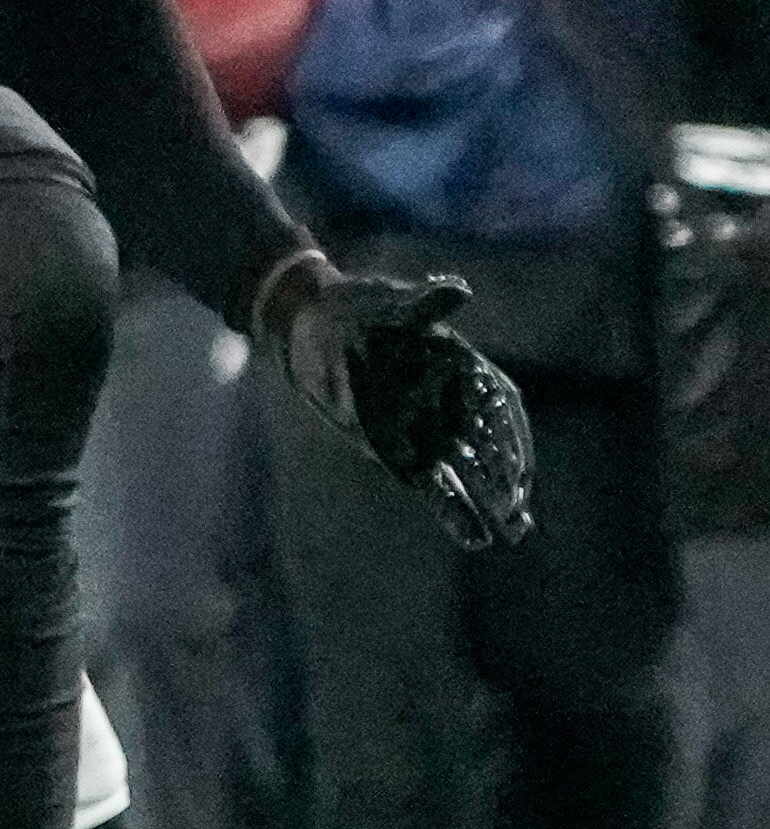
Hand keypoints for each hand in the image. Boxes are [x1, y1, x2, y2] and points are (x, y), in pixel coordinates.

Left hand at [253, 252, 534, 550]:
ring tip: (514, 533)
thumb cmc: (353, 309)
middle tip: (521, 514)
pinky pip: (434, 484)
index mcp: (461, 366)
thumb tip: (459, 291)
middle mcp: (453, 402)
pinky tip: (476, 538)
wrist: (309, 325)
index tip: (520, 467)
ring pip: (469, 472)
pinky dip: (453, 510)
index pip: (500, 407)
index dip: (513, 438)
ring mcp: (430, 428)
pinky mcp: (402, 450)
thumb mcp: (385, 305)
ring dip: (490, 502)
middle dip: (507, 480)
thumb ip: (421, 307)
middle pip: (491, 446)